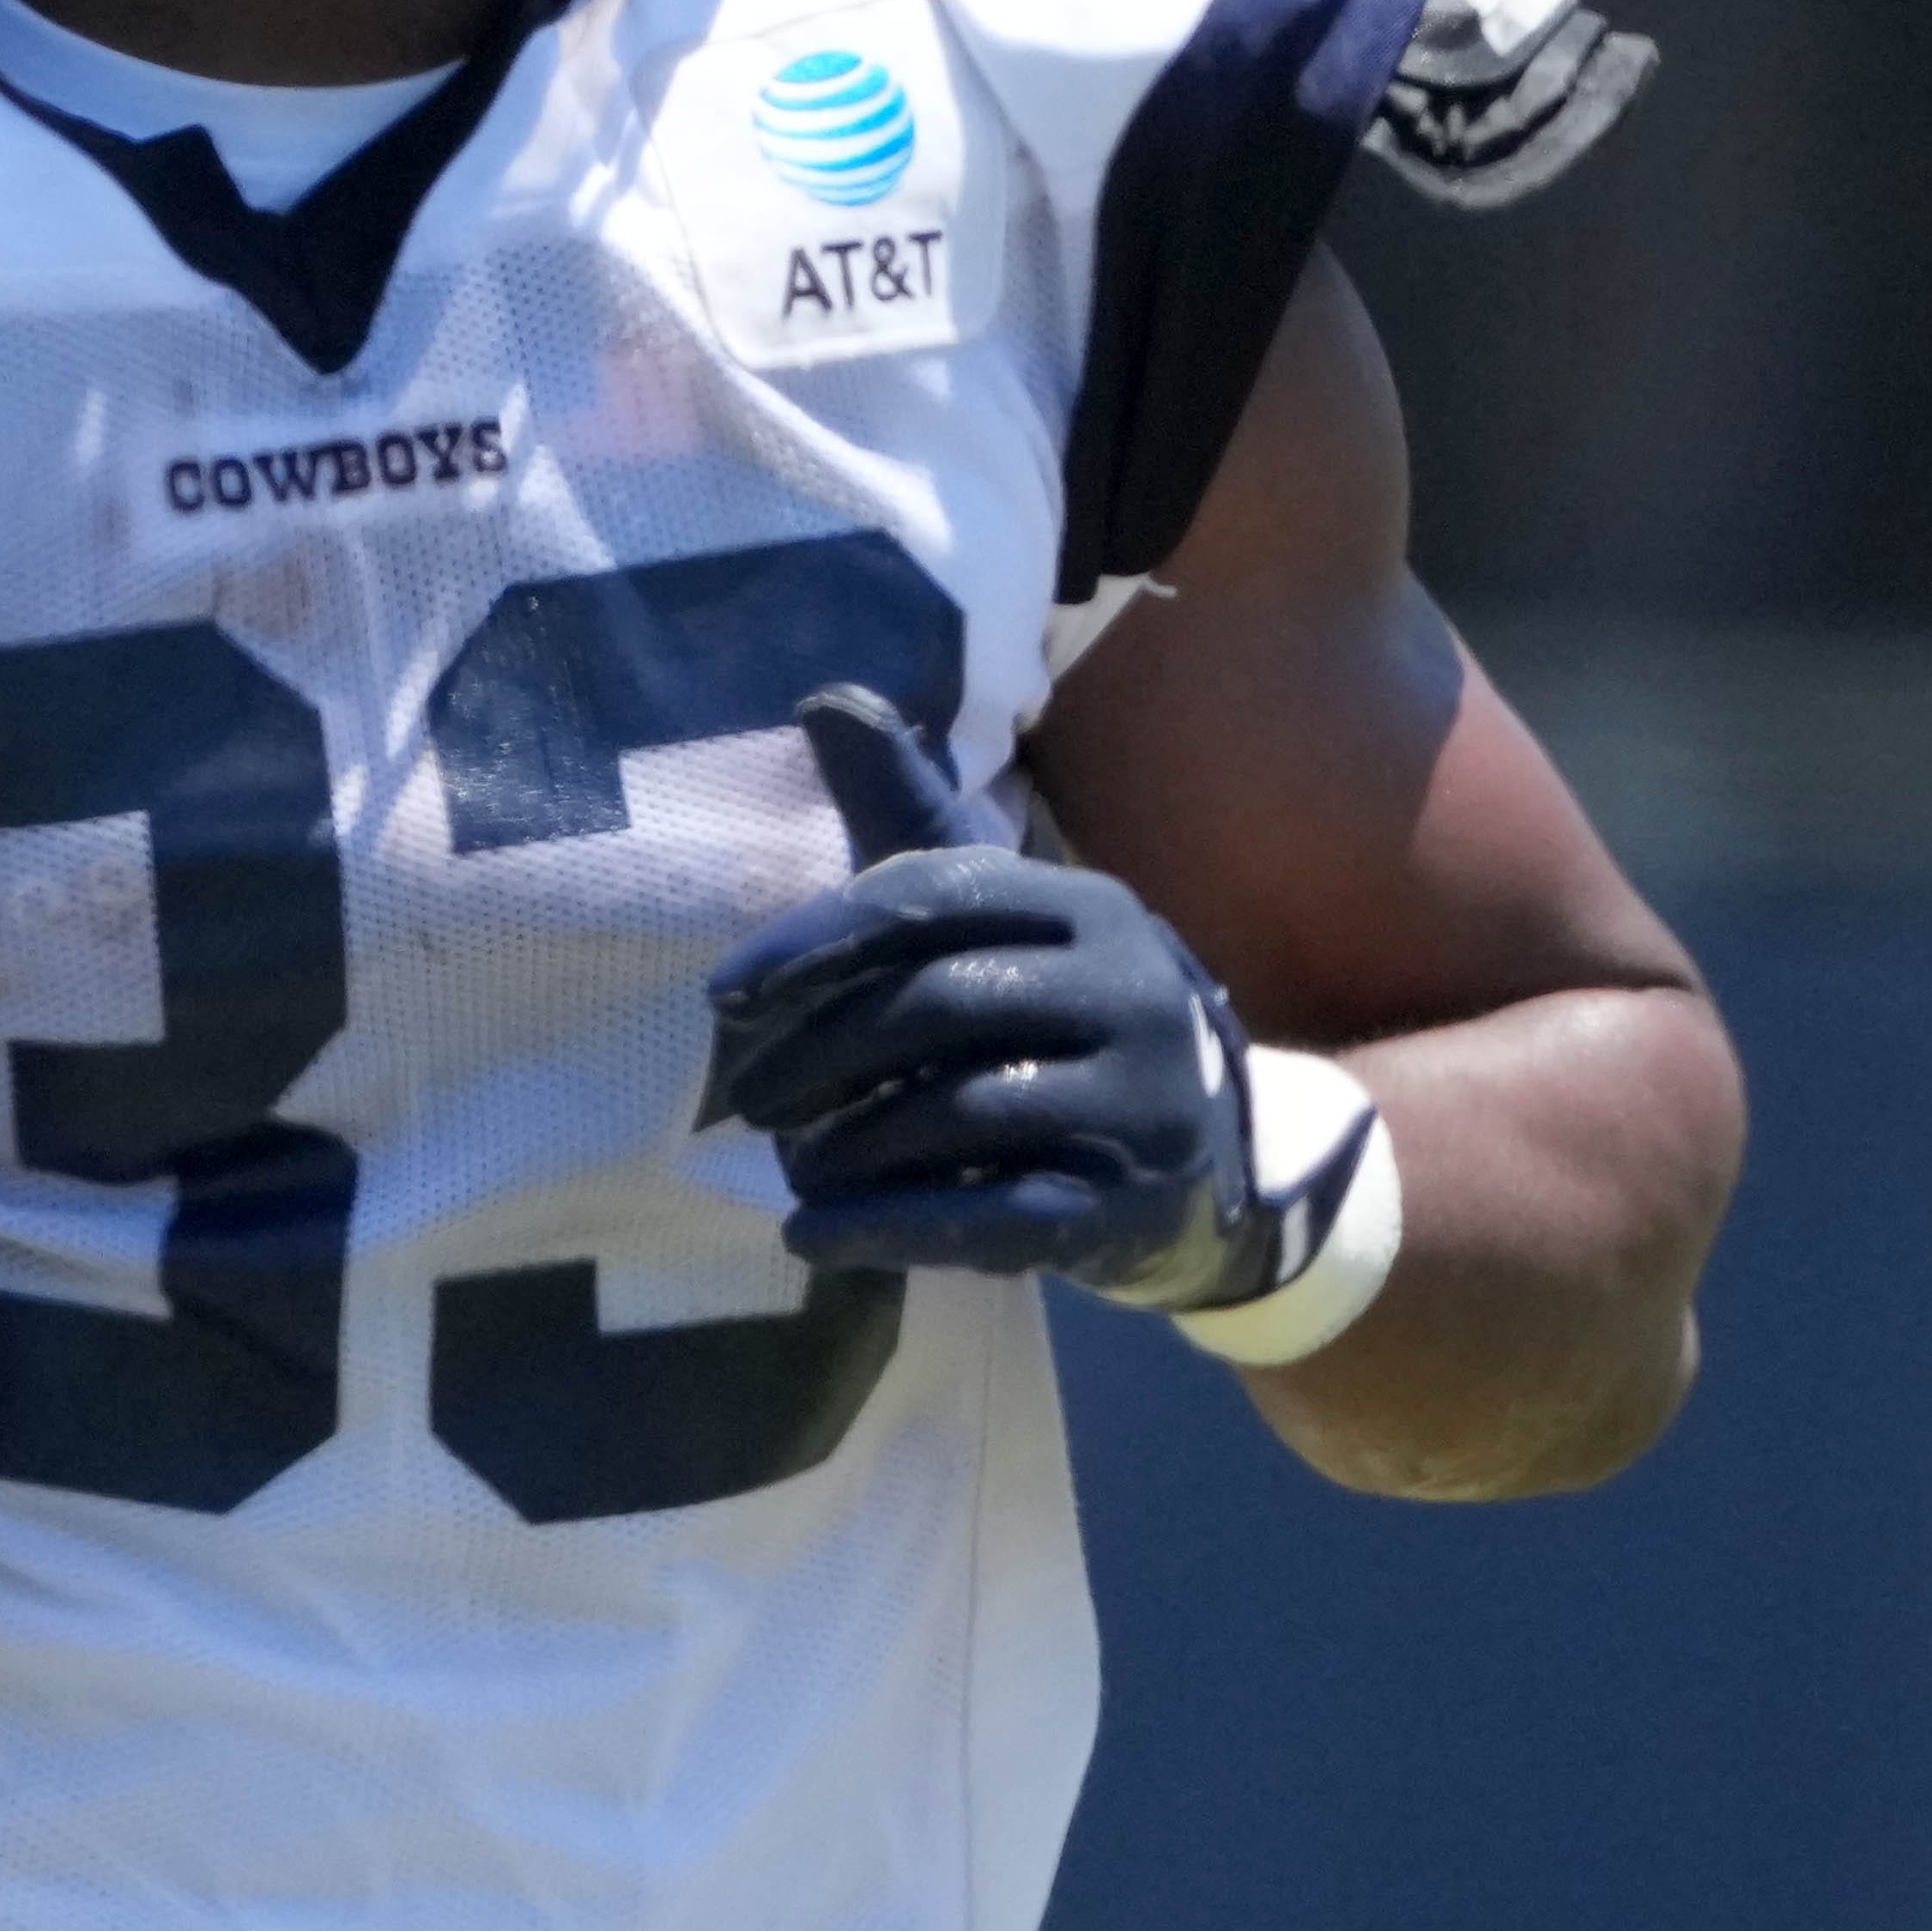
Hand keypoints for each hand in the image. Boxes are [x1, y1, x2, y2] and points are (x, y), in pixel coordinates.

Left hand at [702, 688, 1298, 1310]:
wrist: (1206, 1153)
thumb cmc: (1061, 1017)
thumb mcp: (998, 915)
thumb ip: (912, 815)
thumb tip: (825, 695)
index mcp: (1081, 904)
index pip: (932, 896)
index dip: (816, 940)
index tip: (725, 995)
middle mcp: (1127, 987)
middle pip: (938, 1006)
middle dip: (820, 1051)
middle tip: (742, 1095)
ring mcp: (1141, 1100)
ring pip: (963, 1113)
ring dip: (849, 1143)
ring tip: (787, 1162)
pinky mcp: (1132, 1204)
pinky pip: (997, 1215)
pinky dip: (892, 1226)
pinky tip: (812, 1235)